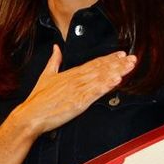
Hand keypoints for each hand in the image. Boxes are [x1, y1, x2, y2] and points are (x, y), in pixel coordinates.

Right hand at [10, 45, 136, 137]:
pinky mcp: (78, 102)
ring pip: (101, 78)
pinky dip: (106, 86)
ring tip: (129, 67)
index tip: (121, 55)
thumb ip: (54, 60)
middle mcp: (76, 79)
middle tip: (132, 58)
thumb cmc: (38, 99)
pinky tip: (116, 81)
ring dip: (116, 72)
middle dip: (118, 64)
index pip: (93, 63)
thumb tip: (56, 48)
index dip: (109, 58)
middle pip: (100, 69)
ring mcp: (78, 90)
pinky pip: (95, 92)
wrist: (31, 115)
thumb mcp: (46, 75)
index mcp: (70, 73)